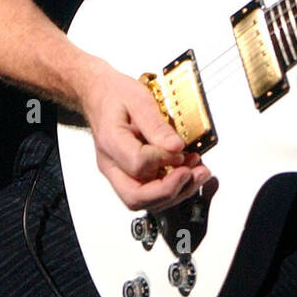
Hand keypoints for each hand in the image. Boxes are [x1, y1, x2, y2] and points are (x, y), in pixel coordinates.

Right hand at [78, 56, 211, 211]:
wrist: (99, 95)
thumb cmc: (115, 94)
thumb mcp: (138, 98)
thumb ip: (156, 124)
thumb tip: (175, 147)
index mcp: (110, 140)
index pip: (137, 164)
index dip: (163, 160)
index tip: (180, 148)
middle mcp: (111, 164)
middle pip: (135, 196)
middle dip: (169, 191)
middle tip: (192, 174)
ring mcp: (118, 173)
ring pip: (143, 201)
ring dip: (174, 192)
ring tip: (197, 173)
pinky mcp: (128, 175)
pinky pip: (148, 192)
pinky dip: (170, 188)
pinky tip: (187, 173)